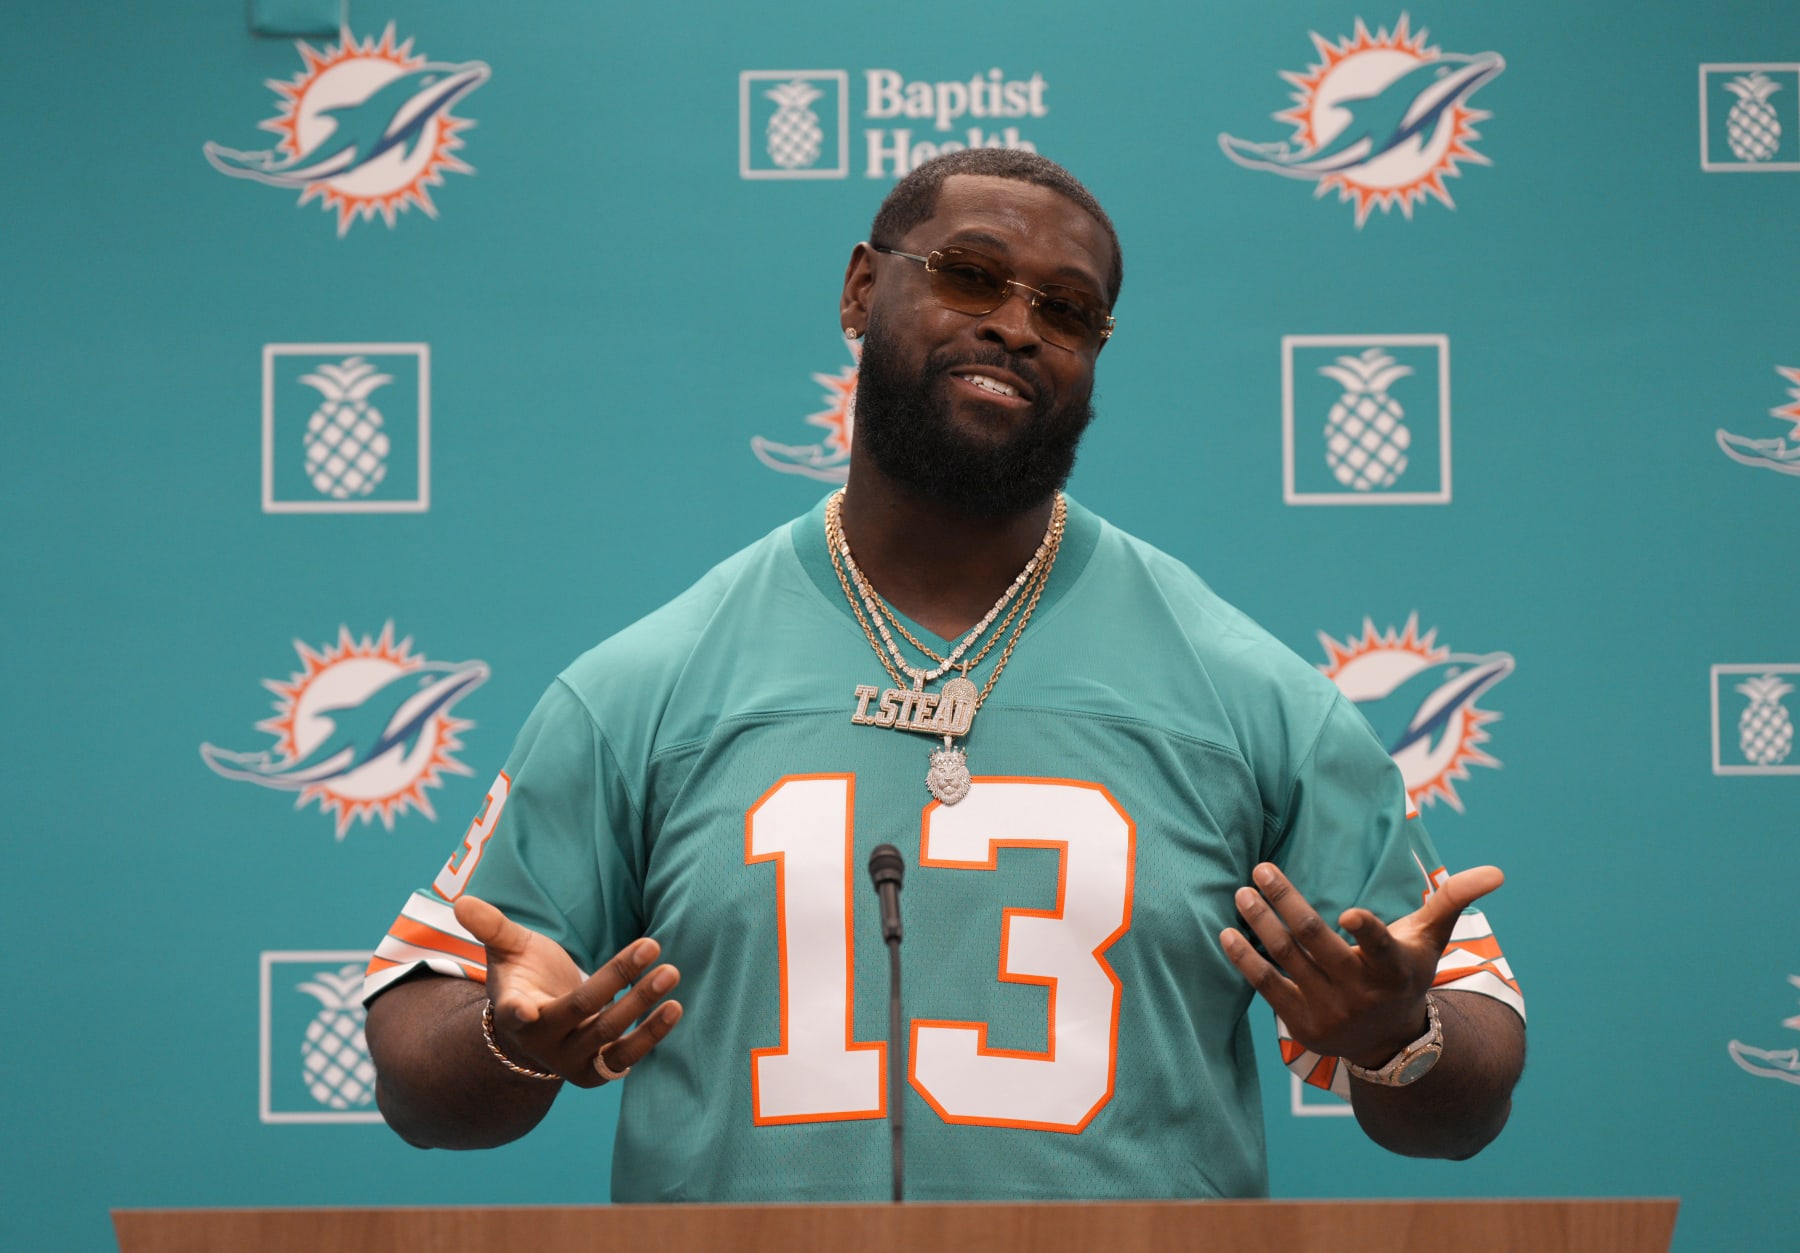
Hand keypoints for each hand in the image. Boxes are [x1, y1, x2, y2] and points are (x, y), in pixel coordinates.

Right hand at [454, 894, 682, 1087]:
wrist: (540, 1029)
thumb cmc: (525, 978)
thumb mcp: (508, 951)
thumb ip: (491, 927)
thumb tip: (460, 900)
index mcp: (516, 1011)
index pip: (517, 1012)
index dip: (519, 1011)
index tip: (522, 1008)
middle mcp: (543, 1042)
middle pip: (582, 1011)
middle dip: (618, 979)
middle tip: (652, 944)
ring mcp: (570, 1061)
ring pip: (609, 1035)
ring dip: (641, 1004)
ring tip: (671, 972)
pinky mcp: (597, 1072)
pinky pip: (625, 1058)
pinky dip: (651, 1035)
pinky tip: (674, 1007)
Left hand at [1219, 862, 1502, 1068]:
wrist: (1389, 1044)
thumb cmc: (1407, 975)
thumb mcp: (1430, 941)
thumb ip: (1453, 899)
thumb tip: (1498, 870)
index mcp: (1394, 969)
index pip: (1380, 947)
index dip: (1366, 932)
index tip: (1347, 912)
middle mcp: (1361, 992)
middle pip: (1316, 943)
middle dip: (1286, 904)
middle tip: (1261, 869)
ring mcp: (1329, 1010)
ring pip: (1287, 960)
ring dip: (1261, 924)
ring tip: (1242, 893)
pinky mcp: (1301, 1023)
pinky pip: (1267, 986)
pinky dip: (1245, 959)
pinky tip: (1226, 932)